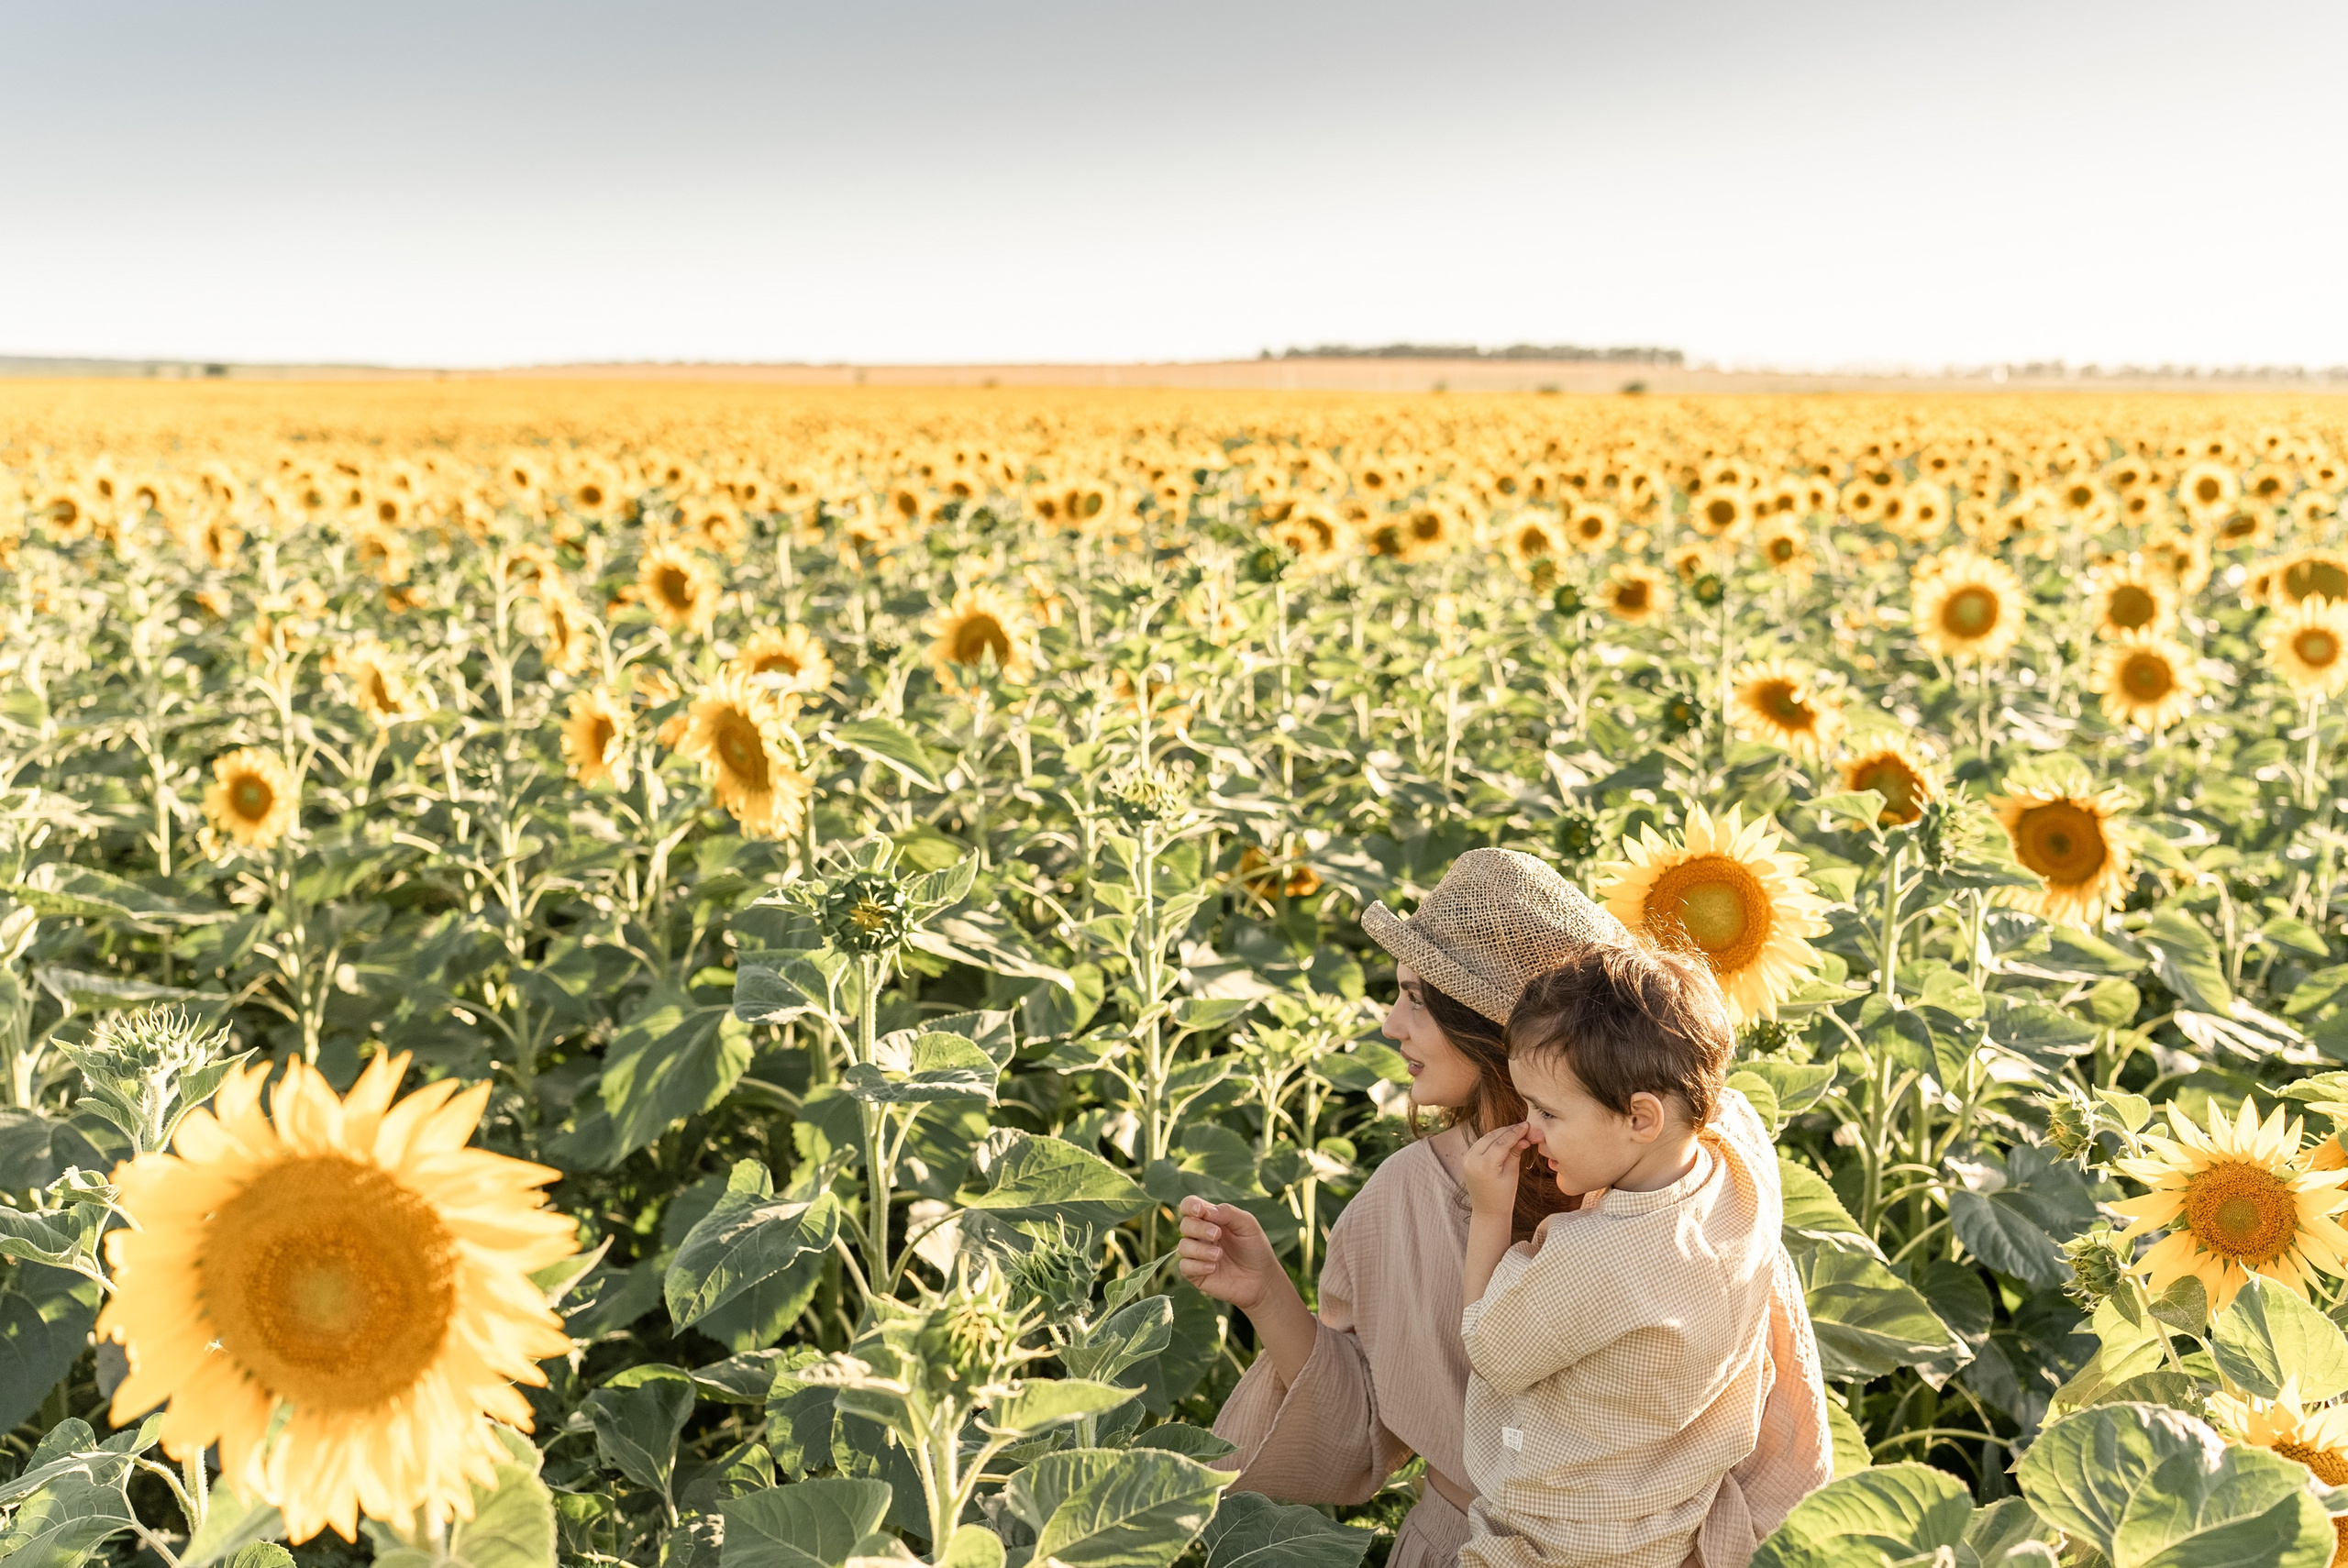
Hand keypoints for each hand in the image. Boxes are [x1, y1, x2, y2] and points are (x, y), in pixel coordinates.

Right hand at [1176, 1196, 1282, 1310]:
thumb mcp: (1248, 1225)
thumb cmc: (1256, 1248)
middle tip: (1217, 1235)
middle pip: (1185, 1225)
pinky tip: (1213, 1268)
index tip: (1200, 1211)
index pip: (1190, 1205)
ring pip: (1183, 1246)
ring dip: (1199, 1249)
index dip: (1190, 1205)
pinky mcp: (1196, 1274)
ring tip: (1219, 1255)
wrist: (1262, 1280)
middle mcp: (1200, 1235)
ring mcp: (1197, 1255)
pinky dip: (1197, 1266)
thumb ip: (1228, 1213)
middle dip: (1199, 1228)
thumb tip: (1205, 1210)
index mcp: (1211, 1219)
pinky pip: (1184, 1266)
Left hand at [1462, 1122, 1532, 1219]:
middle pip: (1493, 1137)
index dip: (1516, 1132)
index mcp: (1485, 1165)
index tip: (1527, 1125)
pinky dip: (1492, 1139)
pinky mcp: (1466, 1159)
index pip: (1502, 1141)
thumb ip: (1515, 1152)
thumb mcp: (1512, 1173)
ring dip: (1500, 1133)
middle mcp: (1472, 1160)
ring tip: (1517, 1131)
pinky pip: (1480, 1143)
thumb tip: (1524, 1136)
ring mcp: (1467, 1159)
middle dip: (1509, 1130)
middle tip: (1524, 1127)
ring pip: (1485, 1138)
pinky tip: (1504, 1137)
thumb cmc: (1504, 1195)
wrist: (1487, 1211)